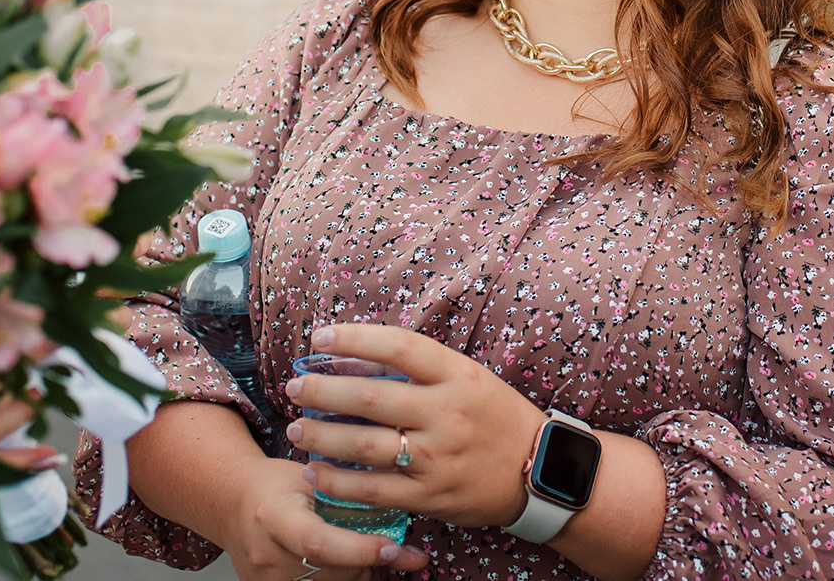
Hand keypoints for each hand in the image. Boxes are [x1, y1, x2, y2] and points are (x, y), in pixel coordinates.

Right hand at [218, 457, 428, 580]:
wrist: (231, 502)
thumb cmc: (274, 484)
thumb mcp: (309, 479)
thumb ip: (349, 501)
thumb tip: (402, 528)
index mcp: (273, 516)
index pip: (318, 541)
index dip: (359, 549)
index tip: (393, 548)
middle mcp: (266, 555)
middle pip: (331, 570)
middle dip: (369, 560)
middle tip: (396, 548)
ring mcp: (265, 580)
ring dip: (357, 572)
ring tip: (366, 550)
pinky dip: (339, 578)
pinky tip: (348, 564)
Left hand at [284, 324, 547, 530]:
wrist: (538, 472)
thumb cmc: (495, 416)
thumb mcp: (468, 378)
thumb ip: (420, 370)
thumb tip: (355, 355)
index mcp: (457, 375)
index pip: (399, 347)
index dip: (355, 338)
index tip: (319, 337)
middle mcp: (447, 413)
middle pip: (372, 399)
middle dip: (323, 392)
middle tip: (295, 387)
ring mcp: (438, 457)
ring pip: (366, 446)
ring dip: (322, 437)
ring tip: (295, 428)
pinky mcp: (431, 495)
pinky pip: (374, 489)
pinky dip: (338, 482)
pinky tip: (314, 472)